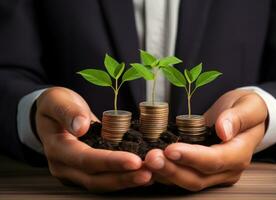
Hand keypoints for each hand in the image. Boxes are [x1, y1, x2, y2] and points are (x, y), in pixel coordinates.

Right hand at [36, 87, 151, 191]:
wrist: (52, 115)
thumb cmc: (55, 105)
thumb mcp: (57, 100)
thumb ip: (67, 111)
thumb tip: (80, 126)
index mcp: (57, 148)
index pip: (85, 159)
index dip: (110, 162)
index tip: (134, 161)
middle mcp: (65, 166)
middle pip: (95, 179)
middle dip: (123, 178)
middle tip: (149, 173)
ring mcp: (74, 172)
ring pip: (102, 183)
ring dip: (126, 181)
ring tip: (150, 176)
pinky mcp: (85, 172)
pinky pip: (105, 178)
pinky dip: (124, 177)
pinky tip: (142, 173)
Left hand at [144, 89, 267, 190]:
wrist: (243, 116)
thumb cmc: (247, 109)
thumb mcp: (250, 105)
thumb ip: (239, 117)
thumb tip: (224, 130)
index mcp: (240, 153)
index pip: (215, 160)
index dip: (192, 157)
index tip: (171, 149)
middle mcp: (227, 170)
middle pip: (197, 177)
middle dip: (172, 170)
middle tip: (150, 158)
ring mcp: (214, 174)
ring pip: (186, 180)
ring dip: (164, 174)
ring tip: (145, 162)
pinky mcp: (201, 170)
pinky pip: (180, 175)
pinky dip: (164, 172)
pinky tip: (148, 166)